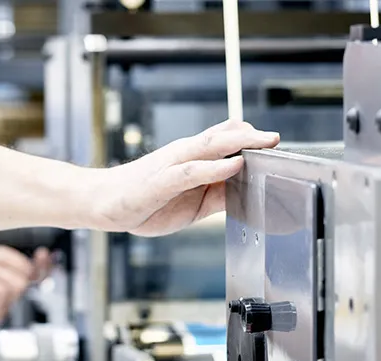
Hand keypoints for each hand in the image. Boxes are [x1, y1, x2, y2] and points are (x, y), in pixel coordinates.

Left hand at [0, 234, 53, 324]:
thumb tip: (8, 216)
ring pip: (17, 283)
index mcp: (8, 274)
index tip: (42, 251)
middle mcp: (9, 290)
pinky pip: (1, 293)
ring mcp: (3, 304)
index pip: (37, 272)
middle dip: (7, 258)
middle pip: (29, 274)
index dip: (44, 263)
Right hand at [90, 120, 278, 236]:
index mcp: (190, 158)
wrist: (102, 203)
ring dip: (239, 143)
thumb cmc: (144, 201)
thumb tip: (247, 191)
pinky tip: (234, 165)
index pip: (224, 139)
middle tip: (277, 137)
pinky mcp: (161, 181)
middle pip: (222, 137)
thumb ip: (218, 194)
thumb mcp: (192, 203)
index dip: (250, 138)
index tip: (276, 143)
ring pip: (210, 146)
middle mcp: (183, 154)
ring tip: (265, 142)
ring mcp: (172, 165)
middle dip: (252, 137)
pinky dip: (215, 167)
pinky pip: (192, 171)